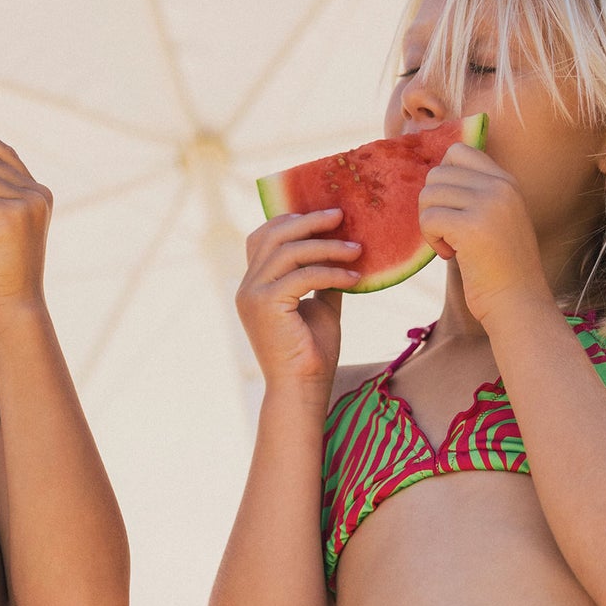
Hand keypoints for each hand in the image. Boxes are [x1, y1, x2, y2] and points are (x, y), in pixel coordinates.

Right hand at [236, 209, 360, 391]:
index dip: (290, 220)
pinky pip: (303, 275)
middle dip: (309, 221)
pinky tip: (354, 279)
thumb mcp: (320, 306)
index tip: (326, 217)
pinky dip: (331, 272)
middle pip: (273, 235)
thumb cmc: (312, 353)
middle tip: (341, 216)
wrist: (302, 389)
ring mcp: (252, 295)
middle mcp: (247, 287)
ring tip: (358, 250)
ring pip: (289, 251)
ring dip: (327, 246)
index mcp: (254, 285)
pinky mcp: (265, 304)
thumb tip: (343, 249)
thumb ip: (323, 277)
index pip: (262, 238)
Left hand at [418, 144, 549, 322]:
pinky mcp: (471, 227)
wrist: (518, 302)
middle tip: (447, 232)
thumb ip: (475, 194)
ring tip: (450, 245)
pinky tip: (449, 255)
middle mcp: (500, 186)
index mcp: (507, 181)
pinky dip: (430, 239)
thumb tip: (432, 177)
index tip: (450, 207)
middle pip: (437, 173)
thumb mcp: (496, 219)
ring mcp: (488, 204)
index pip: (458, 150)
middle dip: (432, 205)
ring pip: (428, 195)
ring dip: (430, 223)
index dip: (443, 177)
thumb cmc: (500, 268)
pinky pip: (429, 219)